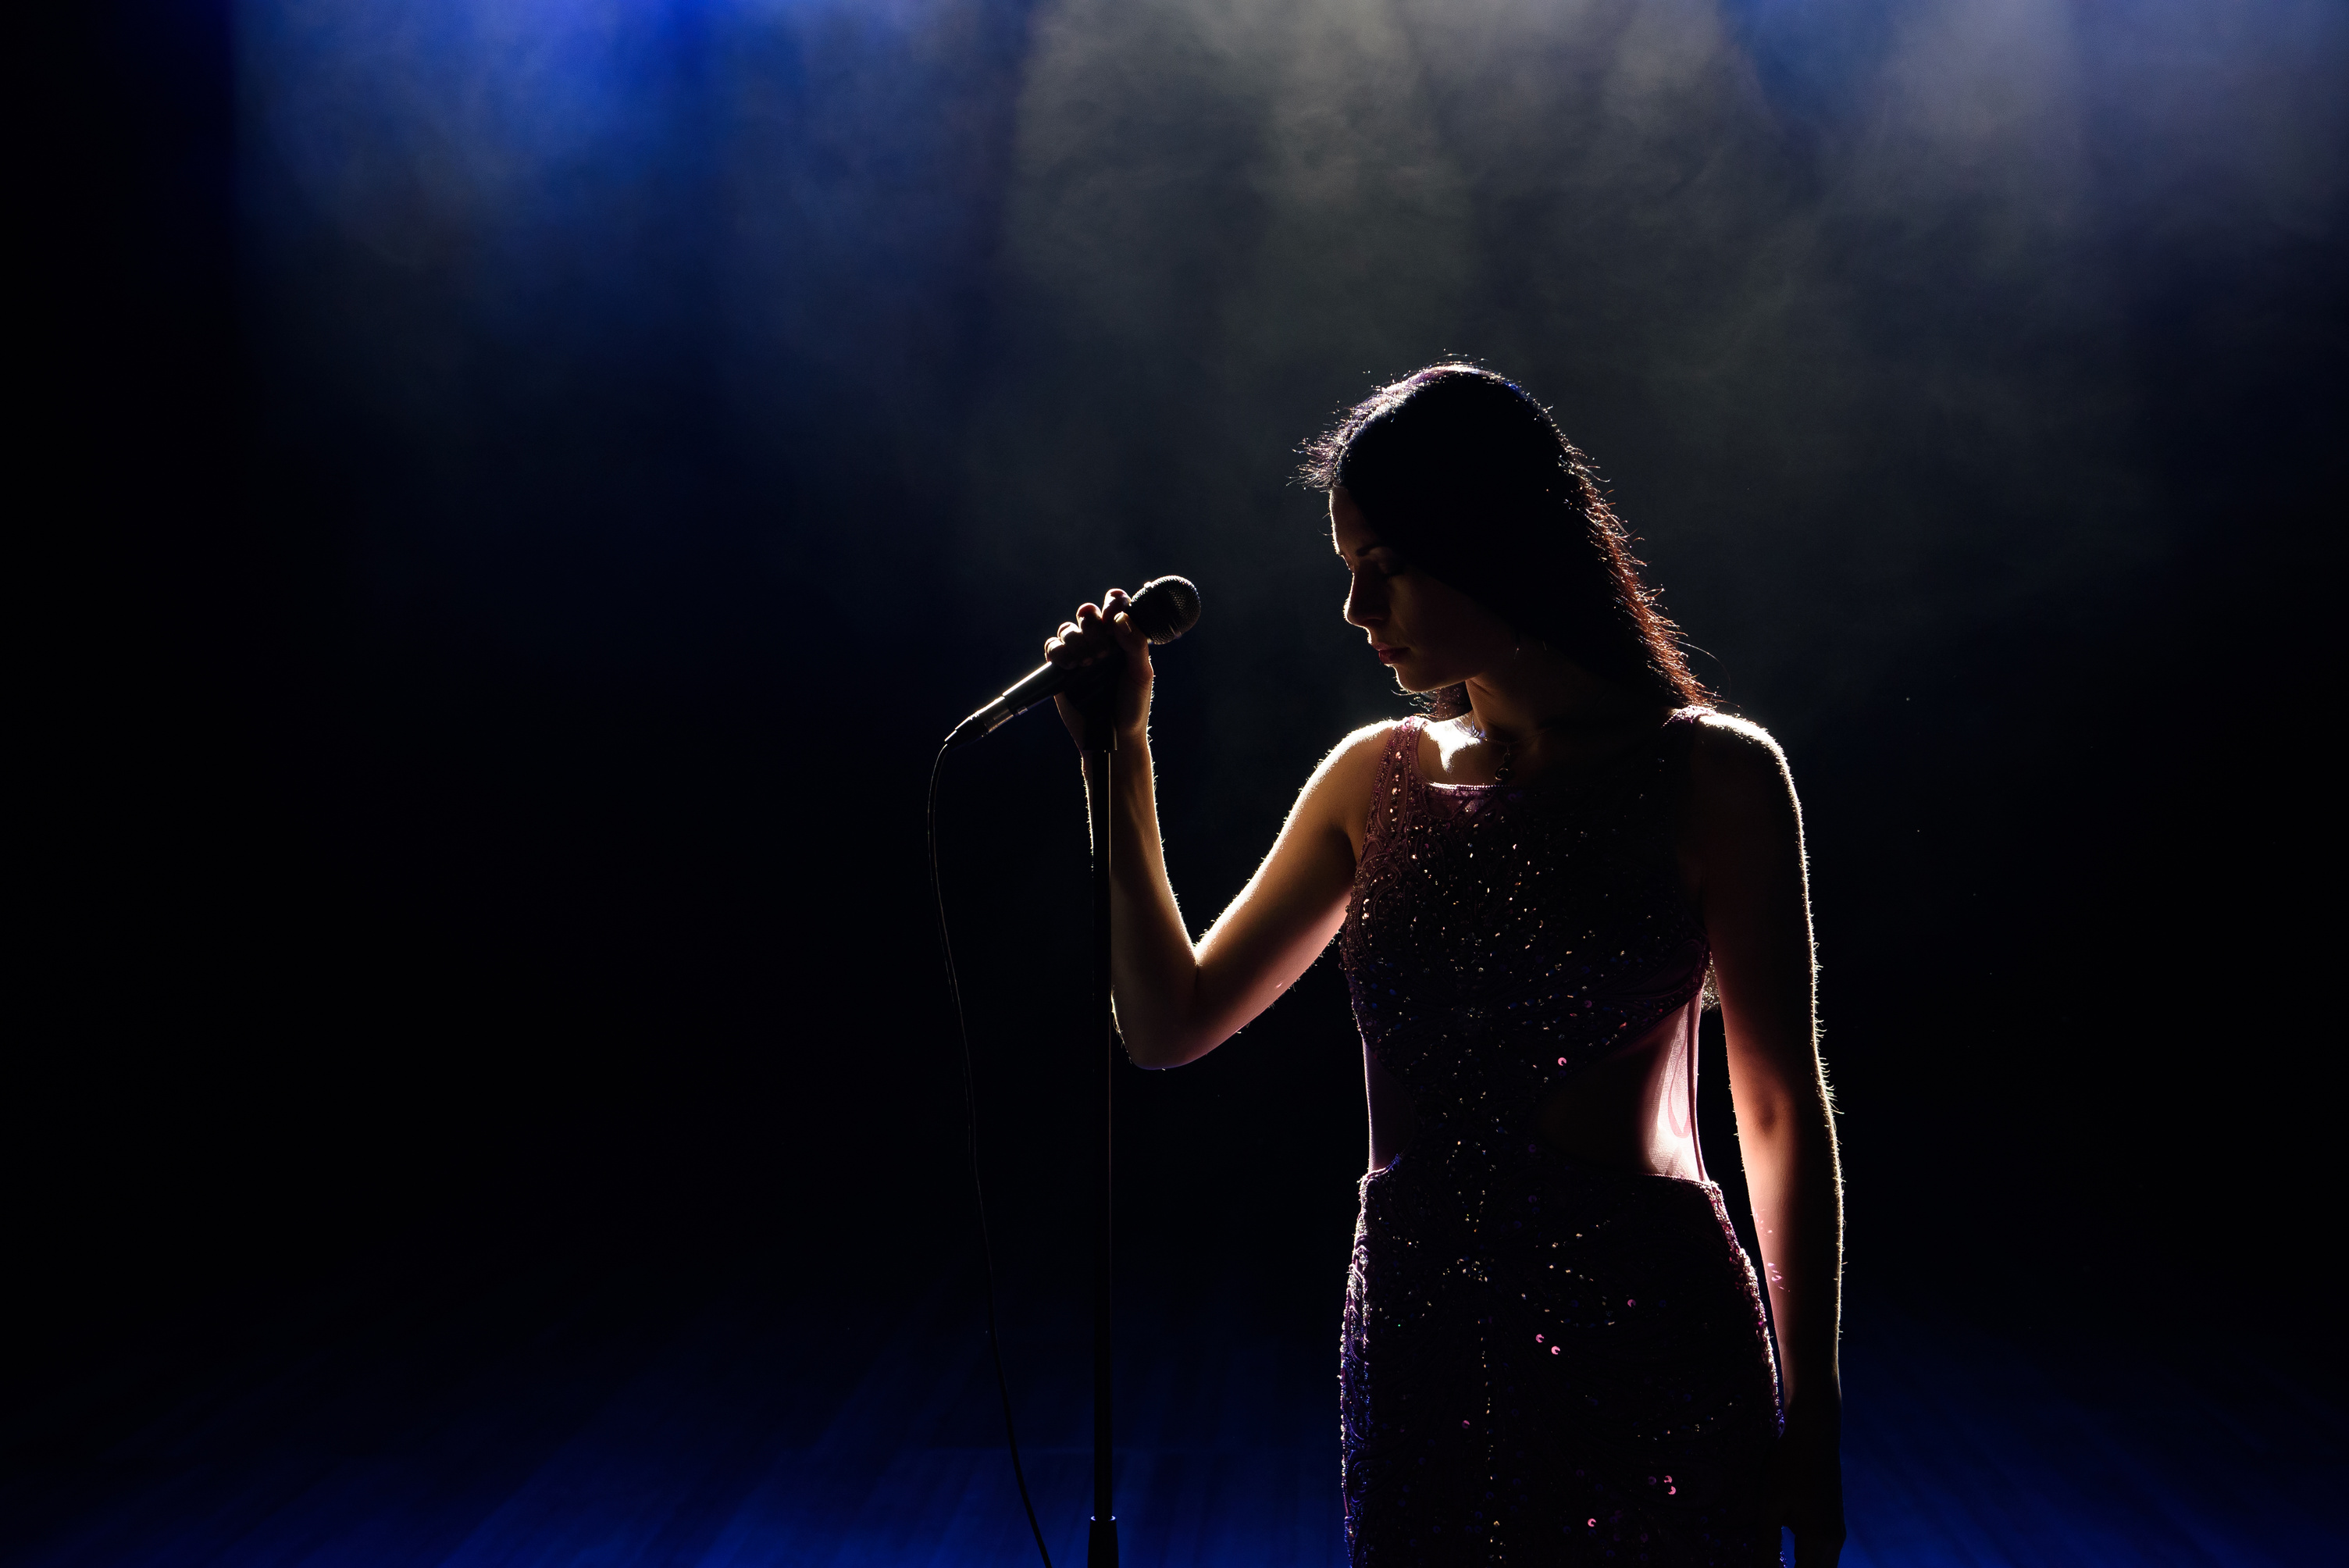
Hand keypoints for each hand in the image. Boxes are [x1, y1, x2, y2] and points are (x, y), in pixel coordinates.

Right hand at [1048, 587, 1152, 748]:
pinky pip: (1052, 647)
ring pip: (1068, 629)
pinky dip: (1059, 652)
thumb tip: (1120, 619)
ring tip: (1089, 664)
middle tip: (1104, 651)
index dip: (1113, 603)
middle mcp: (1100, 641)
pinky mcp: (1060, 669)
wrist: (1114, 735)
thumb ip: (1136, 644)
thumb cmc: (1133, 705)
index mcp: (1122, 637)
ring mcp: (1079, 654)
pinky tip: (1072, 667)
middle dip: (1093, 626)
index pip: (1116, 606)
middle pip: (1088, 613)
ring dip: (1078, 641)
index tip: (1114, 616)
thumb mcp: (1142, 674)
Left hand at [1772, 1402, 1844, 1565]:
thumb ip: (1766, 1544)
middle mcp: (1834, 1541)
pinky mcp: (1835, 1523)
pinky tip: (1792, 1556)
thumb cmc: (1788, 1467)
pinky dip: (1809, 1561)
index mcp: (1817, 1540)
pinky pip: (1825, 1555)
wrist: (1815, 1436)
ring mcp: (1838, 1532)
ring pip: (1824, 1567)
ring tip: (1778, 1561)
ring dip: (1804, 1567)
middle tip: (1770, 1564)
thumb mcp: (1770, 1505)